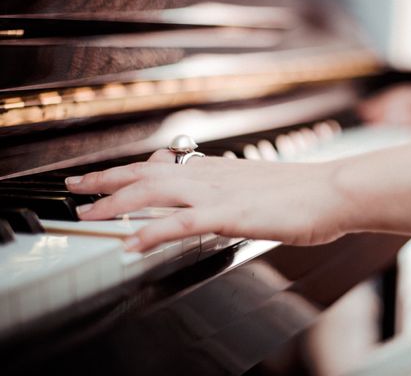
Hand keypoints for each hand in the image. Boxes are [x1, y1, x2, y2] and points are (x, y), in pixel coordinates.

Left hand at [66, 150, 351, 251]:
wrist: (333, 190)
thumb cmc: (304, 192)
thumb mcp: (260, 186)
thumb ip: (231, 190)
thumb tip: (214, 198)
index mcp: (219, 170)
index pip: (163, 166)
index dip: (129, 171)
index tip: (105, 176)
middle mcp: (212, 175)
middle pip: (148, 173)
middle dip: (107, 180)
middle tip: (76, 187)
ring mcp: (219, 193)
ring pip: (155, 193)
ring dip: (116, 203)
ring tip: (87, 215)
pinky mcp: (231, 214)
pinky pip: (181, 223)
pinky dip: (151, 232)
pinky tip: (130, 244)